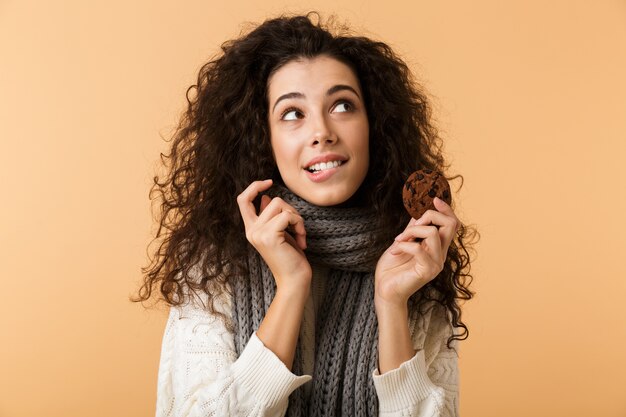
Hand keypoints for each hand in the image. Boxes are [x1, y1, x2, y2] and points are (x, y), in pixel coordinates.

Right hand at [236, 179, 311, 293]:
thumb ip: (271, 216)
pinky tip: (302, 240)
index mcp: (251, 229)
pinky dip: (299, 224)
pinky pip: (287, 216)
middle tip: (298, 227)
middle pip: (272, 200)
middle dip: (291, 210)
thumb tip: (267, 197)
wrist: (294, 280)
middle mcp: (251, 231)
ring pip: (280, 205)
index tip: (269, 182)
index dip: (254, 187)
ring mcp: (258, 233)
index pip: (243, 200)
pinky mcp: (269, 236)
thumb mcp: (280, 233)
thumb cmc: (291, 258)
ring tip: (300, 235)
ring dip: (297, 218)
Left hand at [374, 197, 459, 306]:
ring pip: (433, 233)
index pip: (452, 224)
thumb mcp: (403, 242)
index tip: (434, 199)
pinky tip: (394, 251)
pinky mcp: (427, 271)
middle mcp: (441, 254)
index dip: (446, 209)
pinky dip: (404, 244)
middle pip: (451, 224)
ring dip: (411, 231)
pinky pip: (418, 248)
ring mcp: (436, 263)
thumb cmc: (392, 268)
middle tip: (411, 225)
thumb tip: (418, 212)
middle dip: (429, 216)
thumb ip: (413, 229)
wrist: (385, 290)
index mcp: (437, 247)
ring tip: (398, 241)